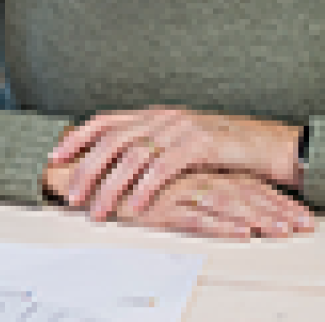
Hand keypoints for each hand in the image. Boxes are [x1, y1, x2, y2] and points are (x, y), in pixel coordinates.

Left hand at [49, 107, 303, 220]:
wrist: (270, 146)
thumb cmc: (225, 151)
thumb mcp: (181, 145)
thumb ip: (152, 149)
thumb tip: (116, 168)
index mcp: (155, 115)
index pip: (106, 121)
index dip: (78, 137)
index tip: (54, 156)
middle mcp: (164, 118)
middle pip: (112, 140)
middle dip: (87, 168)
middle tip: (72, 195)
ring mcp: (182, 128)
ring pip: (133, 156)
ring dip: (111, 185)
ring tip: (98, 209)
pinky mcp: (201, 145)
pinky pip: (164, 167)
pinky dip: (145, 188)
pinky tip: (133, 206)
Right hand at [126, 171, 314, 238]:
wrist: (89, 176)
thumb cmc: (128, 183)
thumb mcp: (171, 183)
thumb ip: (198, 186)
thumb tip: (228, 201)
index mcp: (200, 169)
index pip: (248, 184)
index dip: (276, 200)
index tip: (301, 215)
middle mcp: (194, 176)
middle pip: (246, 193)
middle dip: (277, 211)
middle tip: (304, 225)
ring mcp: (179, 191)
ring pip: (228, 205)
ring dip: (258, 219)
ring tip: (282, 232)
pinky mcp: (162, 208)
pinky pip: (197, 219)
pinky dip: (221, 227)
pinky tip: (241, 235)